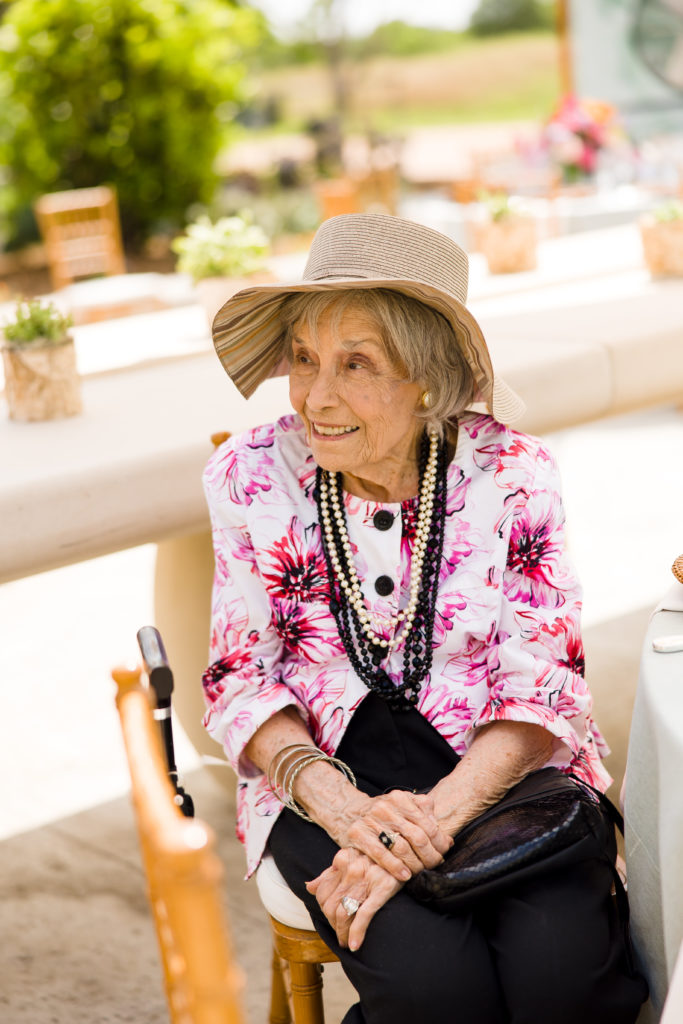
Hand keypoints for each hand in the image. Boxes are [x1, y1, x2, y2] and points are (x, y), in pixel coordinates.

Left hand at [306, 847, 401, 950]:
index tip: (332, 921)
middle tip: (340, 935)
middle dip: (333, 925)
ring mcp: (366, 878)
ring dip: (342, 933)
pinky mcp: (383, 888)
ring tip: (346, 942)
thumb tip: (309, 886)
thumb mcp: (353, 859)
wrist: (406, 851)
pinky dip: (356, 933)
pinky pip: (363, 915)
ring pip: (343, 913)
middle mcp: (351, 868)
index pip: (322, 893)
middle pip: (330, 906)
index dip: (325, 912)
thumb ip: (331, 873)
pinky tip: (355, 945)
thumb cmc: (378, 858)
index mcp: (342, 859)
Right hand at [330, 788, 451, 881]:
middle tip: (435, 865)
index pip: (428, 824)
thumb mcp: (404, 805)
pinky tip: (404, 876)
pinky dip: (395, 867)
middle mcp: (386, 807)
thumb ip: (425, 815)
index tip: (444, 852)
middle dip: (430, 856)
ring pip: (401, 848)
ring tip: (421, 872)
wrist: (348, 810)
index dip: (439, 842)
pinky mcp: (358, 834)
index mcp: (401, 799)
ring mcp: (371, 820)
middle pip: (417, 837)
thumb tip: (447, 839)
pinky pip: (381, 854)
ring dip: (415, 865)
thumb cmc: (383, 814)